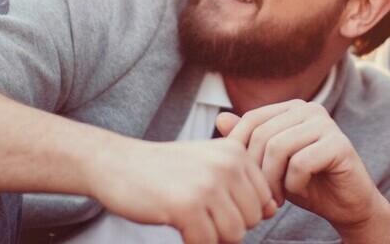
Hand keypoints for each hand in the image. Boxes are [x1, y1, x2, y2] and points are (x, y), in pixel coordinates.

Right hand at [87, 137, 276, 243]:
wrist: (117, 164)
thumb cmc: (165, 169)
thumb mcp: (209, 163)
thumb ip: (242, 182)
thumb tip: (272, 209)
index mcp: (236, 153)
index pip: (264, 201)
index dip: (241, 212)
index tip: (213, 205)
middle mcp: (227, 165)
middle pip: (251, 220)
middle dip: (227, 227)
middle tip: (199, 215)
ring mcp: (208, 185)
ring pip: (234, 235)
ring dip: (211, 236)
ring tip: (190, 221)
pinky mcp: (187, 206)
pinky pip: (207, 243)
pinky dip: (193, 243)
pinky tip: (178, 227)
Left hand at [217, 101, 384, 230]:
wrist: (346, 205)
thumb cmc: (306, 183)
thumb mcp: (270, 164)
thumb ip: (249, 142)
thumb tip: (220, 119)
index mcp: (292, 108)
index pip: (252, 120)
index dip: (240, 150)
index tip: (242, 179)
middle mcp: (310, 109)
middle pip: (263, 135)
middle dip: (256, 171)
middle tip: (261, 196)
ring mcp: (327, 124)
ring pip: (279, 148)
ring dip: (272, 180)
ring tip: (276, 198)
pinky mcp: (339, 144)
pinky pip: (301, 163)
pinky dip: (294, 184)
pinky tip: (299, 191)